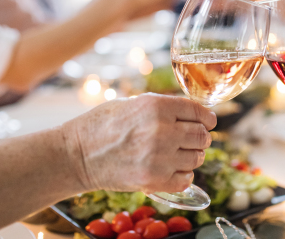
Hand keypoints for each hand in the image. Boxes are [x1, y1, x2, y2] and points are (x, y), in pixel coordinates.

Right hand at [61, 93, 216, 192]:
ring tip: (176, 154)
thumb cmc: (102, 125)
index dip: (206, 118)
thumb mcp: (133, 103)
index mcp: (156, 106)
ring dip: (191, 156)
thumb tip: (191, 112)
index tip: (208, 122)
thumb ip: (163, 107)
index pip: (199, 112)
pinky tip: (171, 169)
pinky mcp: (153, 180)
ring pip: (197, 158)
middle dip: (200, 137)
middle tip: (191, 139)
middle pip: (202, 136)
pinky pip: (185, 179)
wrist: (76, 154)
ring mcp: (158, 157)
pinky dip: (182, 175)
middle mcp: (161, 130)